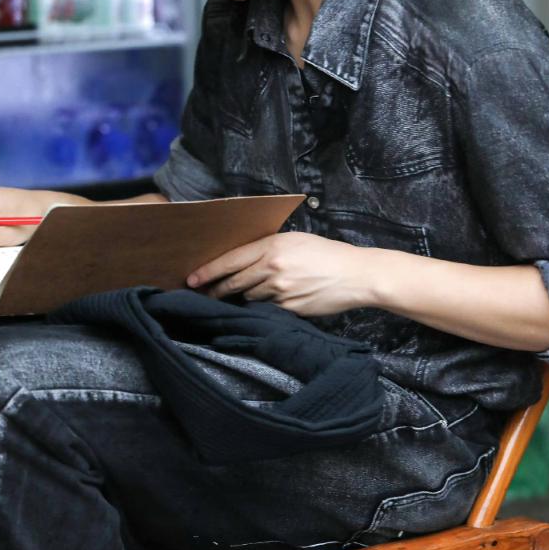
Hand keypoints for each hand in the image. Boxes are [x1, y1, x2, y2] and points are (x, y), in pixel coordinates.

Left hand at [186, 232, 380, 316]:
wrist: (355, 275)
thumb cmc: (327, 254)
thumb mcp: (295, 241)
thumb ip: (269, 248)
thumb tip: (244, 260)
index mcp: (273, 246)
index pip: (231, 260)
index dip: (208, 271)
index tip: (192, 278)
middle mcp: (273, 267)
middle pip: (234, 282)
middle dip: (217, 289)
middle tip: (204, 293)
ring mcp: (280, 290)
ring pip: (249, 297)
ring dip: (242, 297)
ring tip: (236, 297)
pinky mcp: (289, 309)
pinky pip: (267, 309)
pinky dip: (264, 306)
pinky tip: (266, 303)